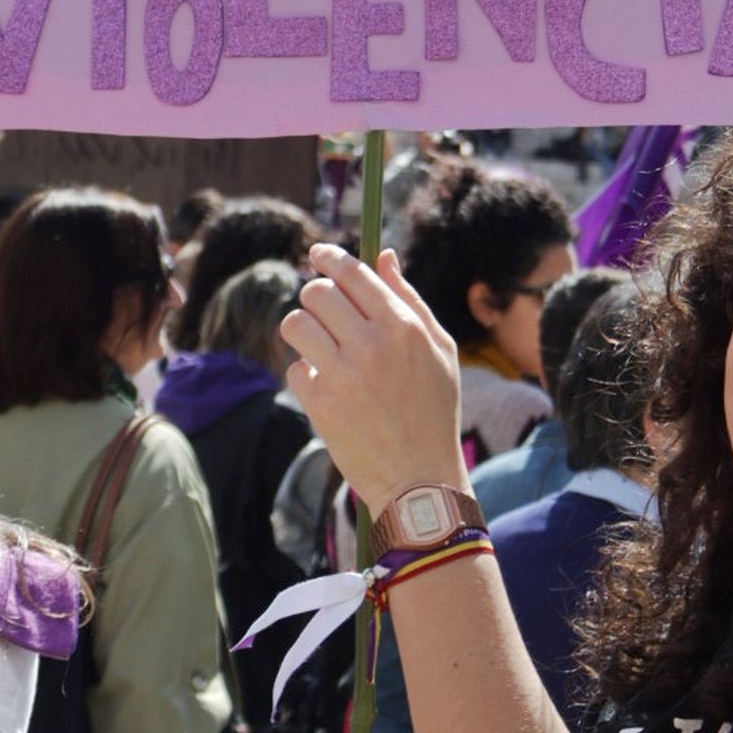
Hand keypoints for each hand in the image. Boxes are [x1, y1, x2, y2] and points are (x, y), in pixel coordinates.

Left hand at [280, 245, 464, 516]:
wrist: (420, 478)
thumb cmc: (434, 408)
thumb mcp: (438, 348)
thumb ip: (408, 297)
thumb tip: (383, 254)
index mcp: (403, 325)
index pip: (353, 272)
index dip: (329, 257)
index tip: (317, 254)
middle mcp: (371, 344)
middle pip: (317, 292)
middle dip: (317, 298)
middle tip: (326, 314)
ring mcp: (343, 375)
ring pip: (296, 324)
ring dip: (304, 331)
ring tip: (321, 348)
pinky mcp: (321, 405)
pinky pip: (293, 369)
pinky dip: (306, 376)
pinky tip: (328, 388)